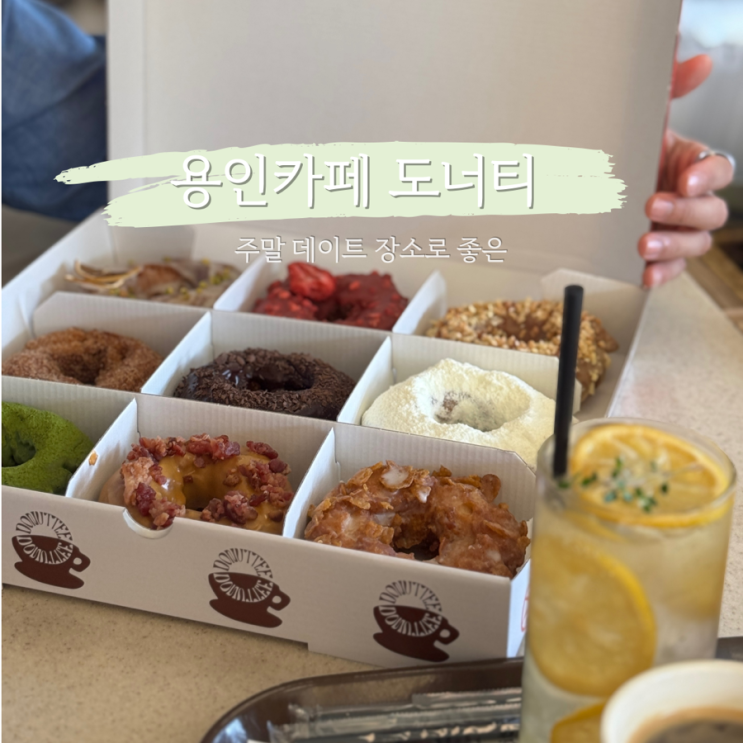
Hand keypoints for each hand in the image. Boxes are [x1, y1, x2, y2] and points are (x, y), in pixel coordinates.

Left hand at [639, 55, 733, 286]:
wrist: (594, 185)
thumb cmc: (628, 155)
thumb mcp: (644, 122)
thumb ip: (670, 88)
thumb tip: (700, 60)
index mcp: (694, 166)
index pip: (720, 170)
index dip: (708, 176)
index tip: (686, 179)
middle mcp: (692, 200)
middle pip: (711, 213)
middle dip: (684, 211)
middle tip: (652, 205)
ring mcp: (679, 230)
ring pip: (695, 244)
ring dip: (672, 245)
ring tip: (643, 243)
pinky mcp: (661, 256)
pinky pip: (671, 270)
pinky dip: (661, 273)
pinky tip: (645, 274)